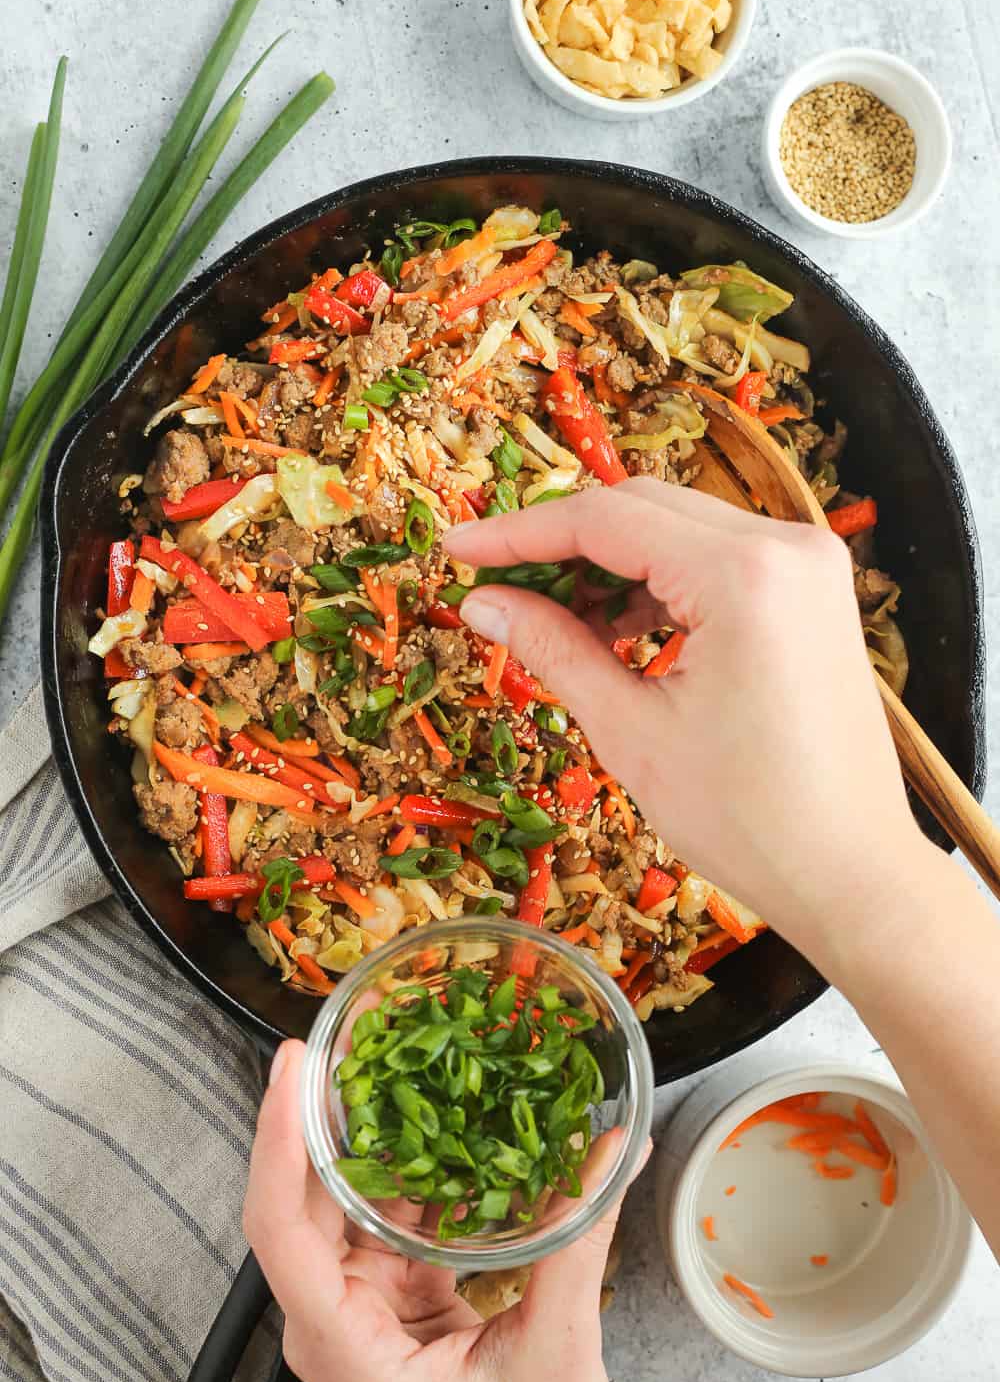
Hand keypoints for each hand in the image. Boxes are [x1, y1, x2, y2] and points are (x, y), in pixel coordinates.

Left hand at [244, 1040, 638, 1381]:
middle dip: (319, 1108)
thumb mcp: (556, 1350)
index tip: (292, 1064)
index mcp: (342, 1344)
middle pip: (301, 1196)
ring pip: (344, 1198)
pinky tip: (436, 1117)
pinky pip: (386, 1215)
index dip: (277, 1137)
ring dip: (366, 1129)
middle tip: (345, 1032)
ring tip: (387, 1055)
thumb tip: (614, 1150)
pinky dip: (410, 1164)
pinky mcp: (389, 1297)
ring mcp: (358, 1308)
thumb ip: (578, 1243)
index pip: (279, 1225)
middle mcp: (332, 1322)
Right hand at [446, 479, 923, 972]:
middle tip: (496, 585)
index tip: (460, 545)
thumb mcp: (631, 731)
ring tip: (551, 622)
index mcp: (744, 575)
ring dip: (610, 566)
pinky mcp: (811, 593)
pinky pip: (716, 562)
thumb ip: (553, 648)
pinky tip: (613, 631)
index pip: (606, 519)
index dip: (520, 532)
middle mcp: (786, 547)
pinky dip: (659, 585)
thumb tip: (483, 603)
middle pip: (643, 509)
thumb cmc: (748, 818)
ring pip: (678, 531)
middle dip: (562, 544)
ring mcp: (807, 566)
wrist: (850, 871)